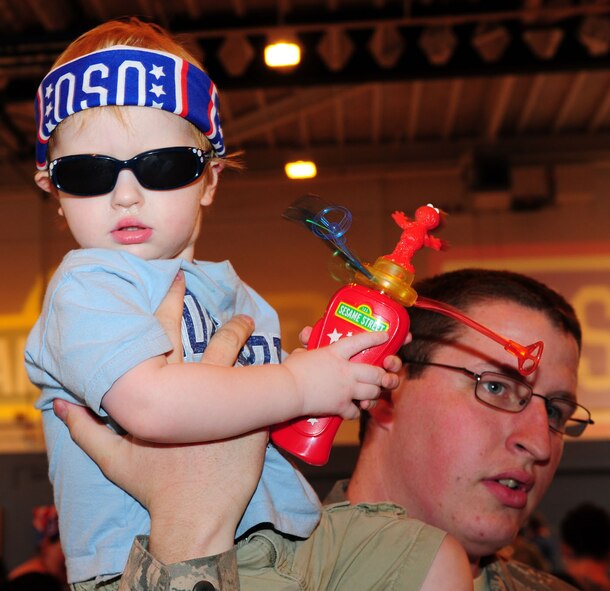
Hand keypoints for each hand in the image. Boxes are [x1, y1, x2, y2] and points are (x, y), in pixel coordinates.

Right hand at [54, 274, 264, 561]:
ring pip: (250, 366)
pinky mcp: (257, 425)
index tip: (179, 279)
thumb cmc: (155, 488)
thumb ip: (86, 429)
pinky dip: (274, 382)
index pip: (169, 337)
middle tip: (242, 314)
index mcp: (171, 393)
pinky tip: (285, 368)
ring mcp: (235, 409)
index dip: (172, 304)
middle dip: (232, 326)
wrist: (196, 519)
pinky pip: (268, 394)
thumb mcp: (115, 461)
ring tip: (266, 341)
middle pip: (221, 345)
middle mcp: (205, 393)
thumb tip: (61, 405)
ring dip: (258, 353)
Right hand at [283, 330, 400, 419]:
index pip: (360, 342)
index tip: (385, 336)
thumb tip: (305, 339)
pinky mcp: (341, 406)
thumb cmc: (291, 370)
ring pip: (372, 392)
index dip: (375, 338)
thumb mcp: (301, 353)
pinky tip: (352, 410)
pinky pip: (355, 411)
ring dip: (373, 394)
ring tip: (371, 394)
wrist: (288, 390)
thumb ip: (308, 347)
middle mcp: (346, 370)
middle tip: (382, 376)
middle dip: (382, 376)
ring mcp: (346, 389)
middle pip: (375, 373)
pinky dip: (355, 412)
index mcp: (335, 353)